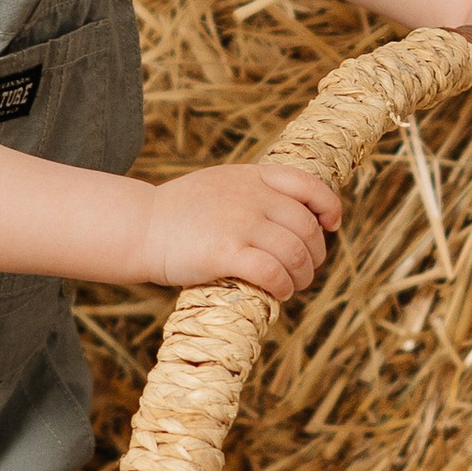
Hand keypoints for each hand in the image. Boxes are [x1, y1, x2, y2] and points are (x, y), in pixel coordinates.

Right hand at [135, 162, 341, 300]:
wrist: (140, 227)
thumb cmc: (179, 214)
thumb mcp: (220, 185)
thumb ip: (254, 193)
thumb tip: (292, 218)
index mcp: (252, 176)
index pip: (307, 184)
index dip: (328, 206)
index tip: (330, 226)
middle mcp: (252, 196)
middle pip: (306, 228)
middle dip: (315, 254)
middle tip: (305, 271)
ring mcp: (240, 223)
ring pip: (295, 253)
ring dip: (302, 276)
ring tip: (293, 286)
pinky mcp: (226, 252)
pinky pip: (273, 272)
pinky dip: (283, 287)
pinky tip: (278, 294)